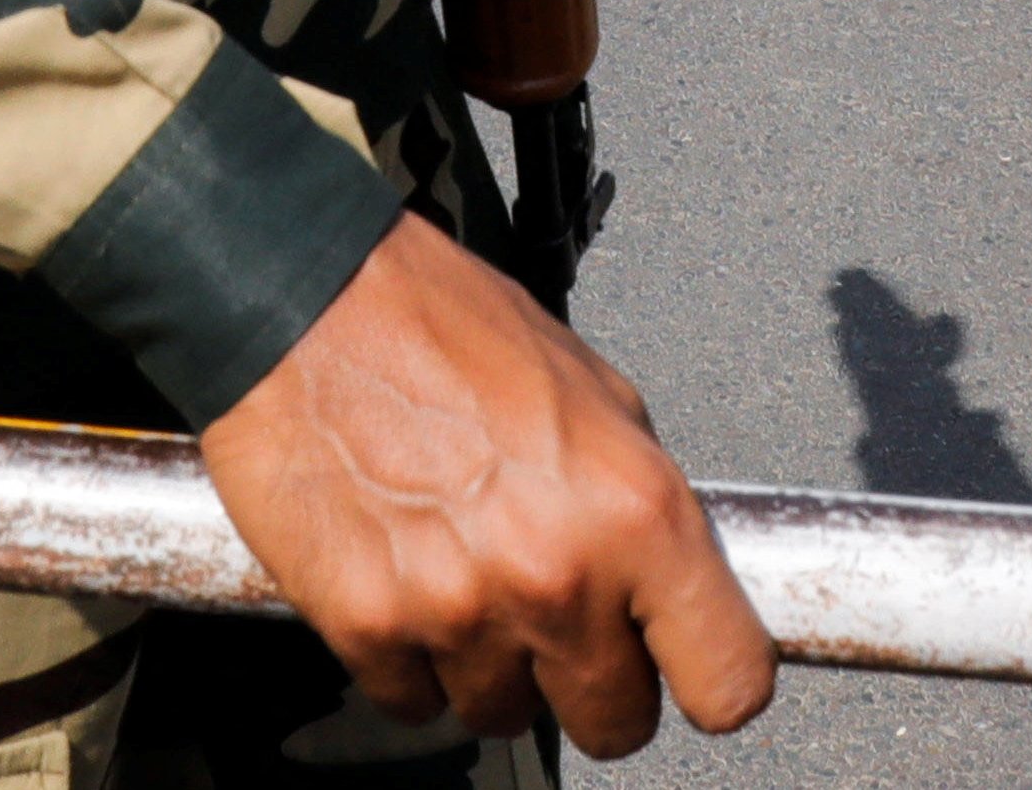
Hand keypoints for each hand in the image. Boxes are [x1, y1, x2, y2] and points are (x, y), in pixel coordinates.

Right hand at [200, 210, 776, 759]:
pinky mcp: (370, 630)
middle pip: (617, 723)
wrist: (303, 307)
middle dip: (595, 681)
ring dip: (495, 666)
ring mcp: (460, 613)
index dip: (713, 683)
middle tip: (561, 615)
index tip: (690, 669)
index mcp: (634, 511)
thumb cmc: (440, 326)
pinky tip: (407, 581)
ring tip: (466, 572)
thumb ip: (640, 497)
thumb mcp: (591, 389)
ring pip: (508, 716)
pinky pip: (416, 702)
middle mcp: (556, 576)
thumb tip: (672, 576)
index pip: (727, 681)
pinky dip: (413, 660)